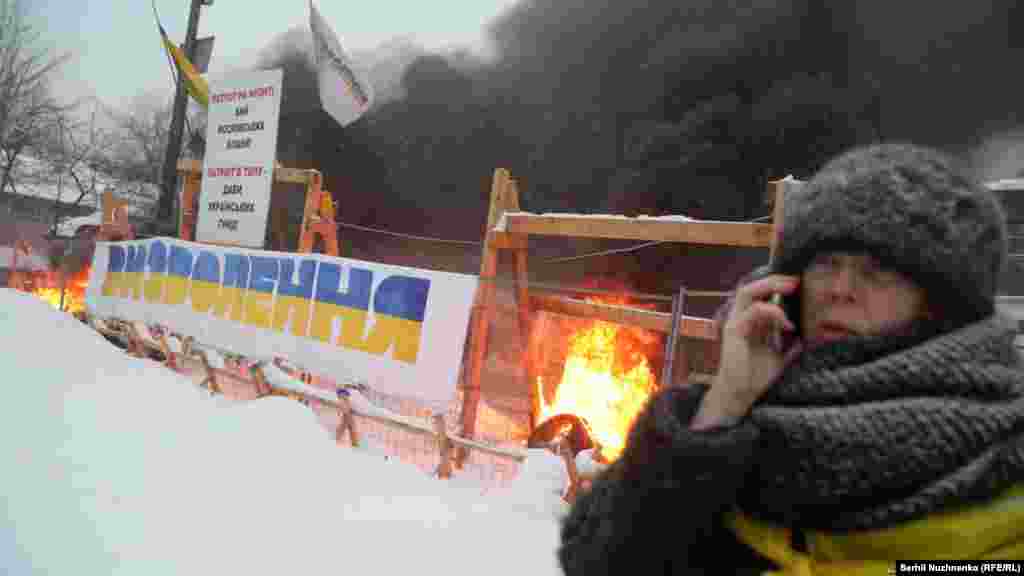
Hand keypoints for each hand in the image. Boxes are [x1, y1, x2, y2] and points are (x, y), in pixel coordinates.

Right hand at [690, 275, 800, 429]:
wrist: (741, 394)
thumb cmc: (757, 376)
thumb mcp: (781, 355)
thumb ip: (791, 342)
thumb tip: (810, 333)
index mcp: (752, 323)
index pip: (761, 296)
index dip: (778, 288)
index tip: (800, 287)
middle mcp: (741, 319)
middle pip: (752, 288)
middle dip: (774, 280)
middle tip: (795, 281)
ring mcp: (735, 323)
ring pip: (747, 292)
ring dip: (770, 286)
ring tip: (790, 287)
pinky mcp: (733, 330)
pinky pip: (753, 311)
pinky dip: (773, 312)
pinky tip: (787, 324)